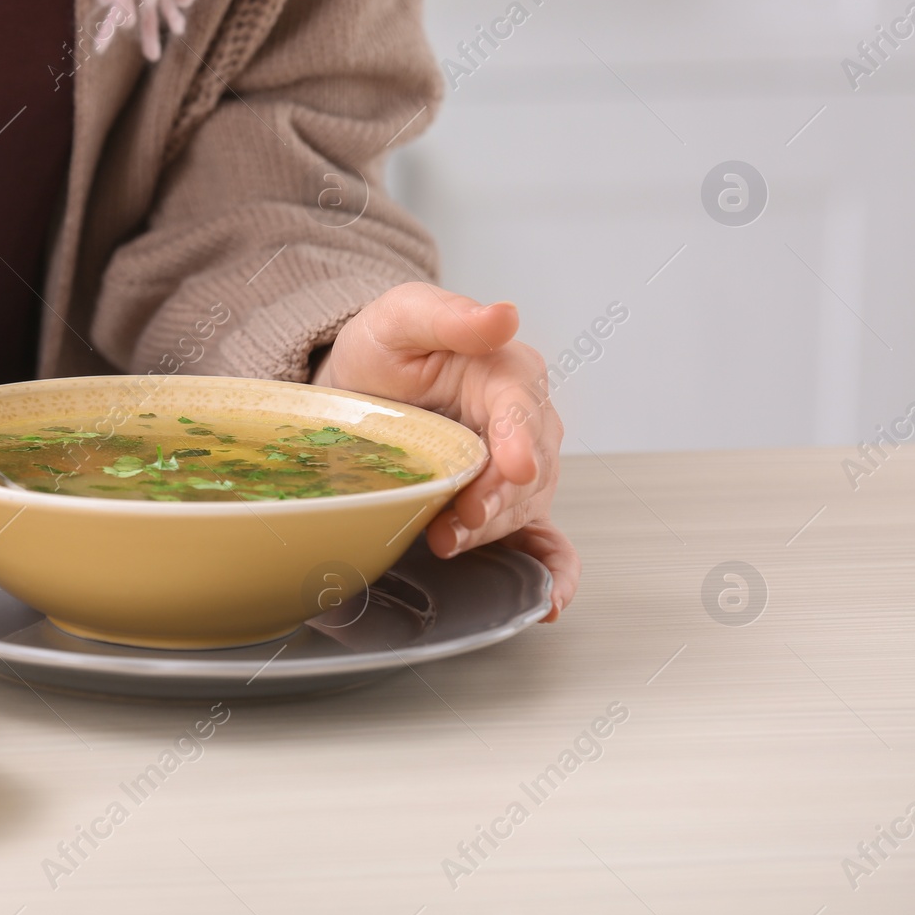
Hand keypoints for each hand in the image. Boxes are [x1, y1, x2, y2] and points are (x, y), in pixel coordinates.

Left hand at [311, 284, 579, 620]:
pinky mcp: (503, 504)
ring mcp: (518, 469)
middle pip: (528, 469)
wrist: (361, 384)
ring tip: (449, 542)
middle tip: (459, 519)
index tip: (513, 465)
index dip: (518, 440)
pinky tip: (547, 600)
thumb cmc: (385, 348)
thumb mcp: (402, 317)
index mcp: (507, 372)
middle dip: (497, 499)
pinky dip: (554, 572)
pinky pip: (545, 542)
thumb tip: (502, 315)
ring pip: (526, 508)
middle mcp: (525, 422)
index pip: (521, 409)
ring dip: (495, 531)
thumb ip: (449, 317)